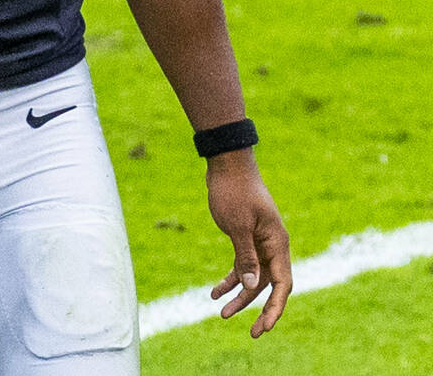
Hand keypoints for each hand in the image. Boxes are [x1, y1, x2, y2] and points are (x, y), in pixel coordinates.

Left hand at [205, 150, 291, 336]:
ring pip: (253, 277)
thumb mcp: (237, 225)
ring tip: (220, 312)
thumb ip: (246, 256)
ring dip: (239, 295)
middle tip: (250, 333)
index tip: (264, 327)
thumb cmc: (233, 191)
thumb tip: (252, 286)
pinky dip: (230, 278)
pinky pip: (241, 264)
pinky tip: (215, 291)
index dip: (275, 308)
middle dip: (258, 309)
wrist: (226, 163)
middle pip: (268, 285)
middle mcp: (272, 246)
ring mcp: (258, 242)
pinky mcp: (244, 237)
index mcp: (277, 244)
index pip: (282, 284)